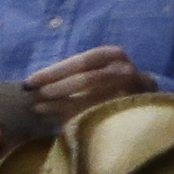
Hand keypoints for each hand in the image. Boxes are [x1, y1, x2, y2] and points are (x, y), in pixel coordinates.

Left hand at [0, 45, 149, 134]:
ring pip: (91, 97)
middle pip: (86, 78)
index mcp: (113, 54)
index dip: (53, 71)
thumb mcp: (94, 70)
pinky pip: (97, 113)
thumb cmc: (108, 83)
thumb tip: (35, 83)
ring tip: (38, 106)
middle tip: (33, 95)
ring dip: (60, 103)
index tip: (29, 81)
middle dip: (56, 87)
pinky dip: (74, 116)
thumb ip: (72, 73)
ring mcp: (131, 90)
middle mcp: (125, 69)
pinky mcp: (129, 109)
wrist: (143, 101)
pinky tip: (56, 119)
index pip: (81, 61)